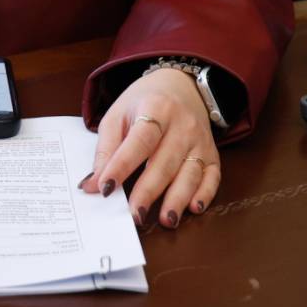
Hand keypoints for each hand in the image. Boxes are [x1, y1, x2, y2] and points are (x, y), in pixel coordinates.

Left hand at [80, 69, 220, 227]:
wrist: (180, 85)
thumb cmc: (144, 102)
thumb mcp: (118, 113)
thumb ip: (106, 148)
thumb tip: (93, 184)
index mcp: (155, 108)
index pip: (139, 140)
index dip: (122, 165)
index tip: (106, 188)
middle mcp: (181, 124)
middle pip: (164, 161)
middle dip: (149, 191)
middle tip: (134, 215)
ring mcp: (200, 140)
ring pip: (190, 173)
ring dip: (178, 199)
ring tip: (166, 221)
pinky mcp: (213, 153)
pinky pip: (212, 177)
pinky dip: (205, 194)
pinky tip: (194, 208)